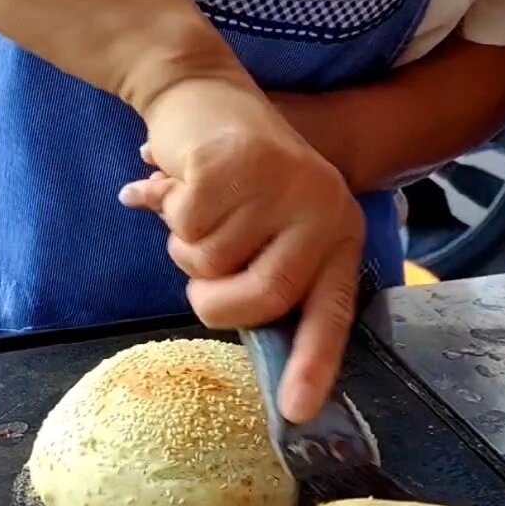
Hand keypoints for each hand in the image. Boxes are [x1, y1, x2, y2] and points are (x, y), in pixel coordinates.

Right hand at [119, 77, 364, 422]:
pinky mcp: (234, 165)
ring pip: (210, 265)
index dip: (311, 365)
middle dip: (213, 297)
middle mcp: (321, 211)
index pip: (330, 313)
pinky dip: (168, 211)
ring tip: (202, 205)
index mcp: (336, 236)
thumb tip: (271, 372)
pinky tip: (184, 180)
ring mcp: (281, 186)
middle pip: (259, 299)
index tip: (296, 412)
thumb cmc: (235, 182)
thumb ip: (265, 285)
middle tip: (204, 262)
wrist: (203, 93)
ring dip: (186, 244)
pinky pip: (185, 230)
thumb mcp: (268, 233)